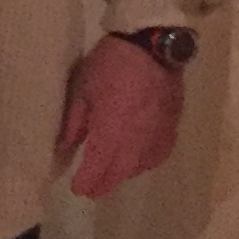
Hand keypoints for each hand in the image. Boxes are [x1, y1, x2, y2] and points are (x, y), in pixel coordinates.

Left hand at [56, 34, 186, 200]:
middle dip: (105, 183)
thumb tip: (66, 147)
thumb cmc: (110, 64)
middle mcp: (138, 138)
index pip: (99, 165)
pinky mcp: (173, 126)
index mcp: (112, 128)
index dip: (88, 181)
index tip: (78, 190)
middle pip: (121, 170)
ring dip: (124, 174)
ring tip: (109, 176)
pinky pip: (159, 154)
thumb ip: (75, 122)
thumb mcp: (82, 90)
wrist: (153, 47)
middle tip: (91, 190)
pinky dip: (145, 163)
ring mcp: (158, 133)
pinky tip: (136, 162)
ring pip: (141, 165)